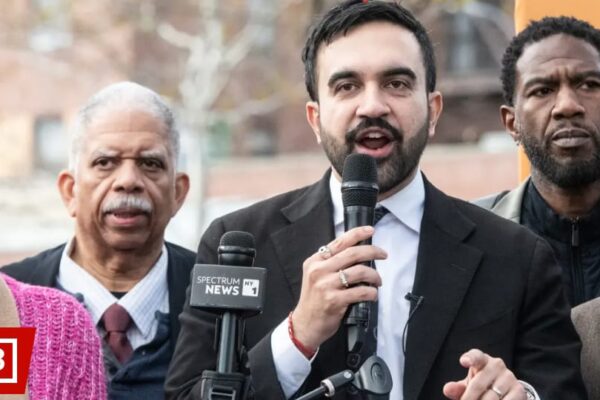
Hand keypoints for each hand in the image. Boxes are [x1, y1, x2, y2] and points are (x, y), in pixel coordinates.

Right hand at [291, 226, 386, 349]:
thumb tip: (357, 253)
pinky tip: (372, 294)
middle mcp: (319, 270)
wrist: (305, 324)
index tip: (370, 230)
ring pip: (359, 271)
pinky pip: (361, 291)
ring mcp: (326, 285)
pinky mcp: (334, 300)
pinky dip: (371, 292)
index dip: (357, 234)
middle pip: (352, 254)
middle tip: (383, 254)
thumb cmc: (314, 300)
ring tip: (377, 281)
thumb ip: (331, 263)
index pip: (339, 242)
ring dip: (374, 275)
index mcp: (315, 261)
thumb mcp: (316, 276)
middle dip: (372, 251)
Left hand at [443, 349, 525, 399]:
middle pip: (478, 385)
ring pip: (491, 397)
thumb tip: (447, 389)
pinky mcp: (519, 390)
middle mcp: (496, 365)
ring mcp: (509, 377)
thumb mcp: (468, 386)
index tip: (463, 362)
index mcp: (481, 360)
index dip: (470, 358)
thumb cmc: (481, 386)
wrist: (506, 392)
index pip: (475, 356)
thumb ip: (458, 388)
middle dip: (469, 399)